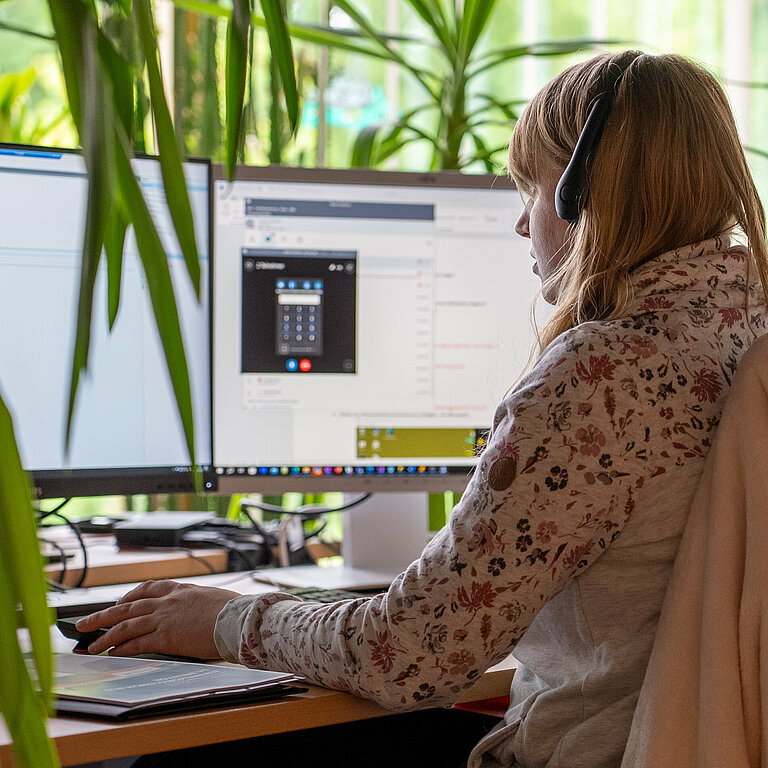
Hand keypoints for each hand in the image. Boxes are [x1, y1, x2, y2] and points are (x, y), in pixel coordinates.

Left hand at [75, 580, 239, 658]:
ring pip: (126, 625)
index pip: (147, 590)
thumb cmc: (233, 610)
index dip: (128, 596)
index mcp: (180, 589)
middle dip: (102, 615)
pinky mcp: (166, 637)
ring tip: (91, 644)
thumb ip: (197, 604)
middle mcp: (168, 601)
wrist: (238, 618)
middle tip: (84, 622)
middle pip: (127, 606)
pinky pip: (137, 643)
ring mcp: (164, 618)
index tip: (118, 601)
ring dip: (105, 635)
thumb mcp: (212, 599)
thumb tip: (197, 613)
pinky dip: (122, 648)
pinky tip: (112, 653)